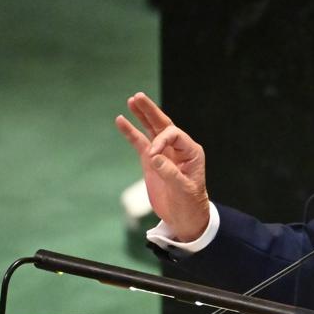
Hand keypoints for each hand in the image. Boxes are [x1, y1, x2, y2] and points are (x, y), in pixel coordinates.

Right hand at [114, 92, 210, 241]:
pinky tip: (121, 120)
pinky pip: (140, 143)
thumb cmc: (190, 204)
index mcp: (191, 152)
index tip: (151, 156)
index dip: (161, 140)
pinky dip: (131, 132)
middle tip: (138, 96)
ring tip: (132, 100)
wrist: (185, 217)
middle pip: (163, 124)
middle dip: (151, 111)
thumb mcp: (183, 190)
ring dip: (142, 116)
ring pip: (152, 130)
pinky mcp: (151, 161)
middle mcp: (178, 149)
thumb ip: (169, 172)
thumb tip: (153, 155)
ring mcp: (163, 154)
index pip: (173, 134)